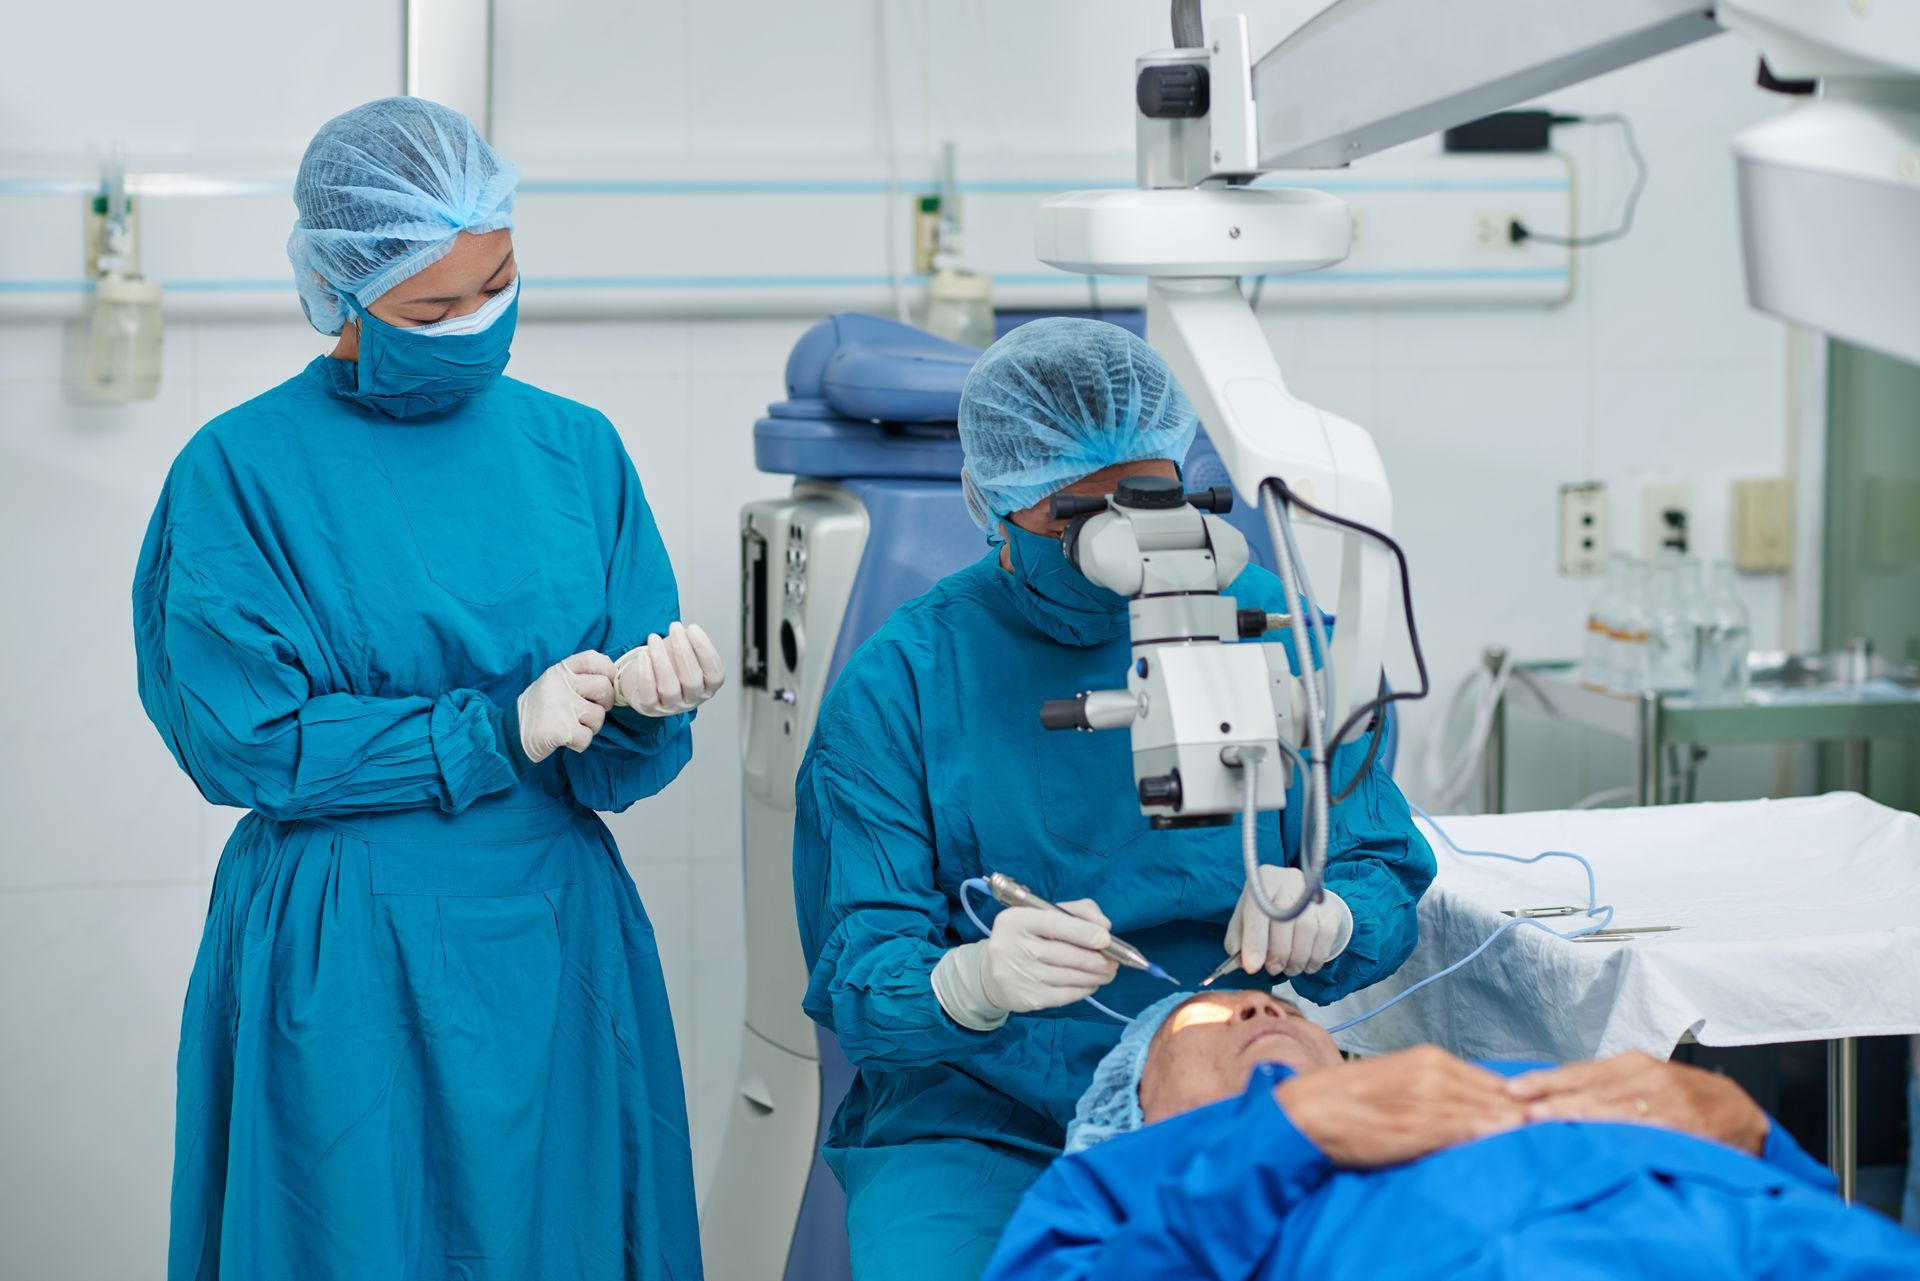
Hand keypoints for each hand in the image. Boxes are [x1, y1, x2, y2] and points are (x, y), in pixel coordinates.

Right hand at [517, 651, 616, 762]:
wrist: (511, 733)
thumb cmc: (541, 709)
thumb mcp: (554, 683)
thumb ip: (578, 677)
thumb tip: (613, 678)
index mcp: (559, 671)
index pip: (593, 659)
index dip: (608, 671)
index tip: (608, 683)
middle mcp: (560, 684)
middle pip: (604, 687)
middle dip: (605, 703)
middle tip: (591, 711)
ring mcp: (560, 706)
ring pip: (598, 716)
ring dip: (591, 727)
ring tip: (574, 726)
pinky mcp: (560, 730)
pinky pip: (587, 738)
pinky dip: (580, 743)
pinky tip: (566, 739)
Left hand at [614, 621, 725, 715]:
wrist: (645, 681)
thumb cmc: (670, 665)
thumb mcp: (685, 653)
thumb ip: (688, 644)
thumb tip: (685, 632)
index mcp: (708, 687)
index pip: (714, 673)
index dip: (705, 650)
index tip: (693, 628)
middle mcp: (692, 699)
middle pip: (692, 680)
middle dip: (683, 651)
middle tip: (675, 628)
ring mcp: (671, 706)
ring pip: (670, 688)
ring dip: (661, 660)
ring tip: (654, 638)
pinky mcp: (650, 708)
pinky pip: (649, 695)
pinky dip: (646, 674)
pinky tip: (643, 655)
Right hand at [980, 900, 1119, 1012]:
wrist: (992, 972)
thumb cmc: (1026, 938)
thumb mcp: (1045, 916)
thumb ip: (1078, 912)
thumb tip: (1105, 926)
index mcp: (1015, 920)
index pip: (1054, 923)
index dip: (1083, 931)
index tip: (1106, 938)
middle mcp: (1011, 947)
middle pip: (1064, 954)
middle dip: (1096, 959)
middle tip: (1114, 961)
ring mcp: (1017, 975)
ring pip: (1068, 977)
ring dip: (1095, 976)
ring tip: (1108, 972)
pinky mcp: (1026, 998)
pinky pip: (1065, 995)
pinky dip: (1084, 989)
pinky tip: (1091, 983)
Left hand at [1223, 866, 1352, 976]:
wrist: (1297, 899)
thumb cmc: (1265, 912)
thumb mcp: (1244, 919)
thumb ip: (1237, 940)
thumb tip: (1241, 964)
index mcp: (1264, 881)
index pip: (1258, 912)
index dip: (1255, 942)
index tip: (1252, 967)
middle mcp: (1290, 881)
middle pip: (1286, 922)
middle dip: (1278, 954)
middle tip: (1273, 969)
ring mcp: (1314, 894)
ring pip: (1307, 930)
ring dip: (1296, 959)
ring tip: (1288, 968)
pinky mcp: (1331, 909)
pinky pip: (1326, 936)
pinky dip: (1315, 958)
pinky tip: (1305, 965)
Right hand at [1275, 1045, 1525, 1167]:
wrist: (1307, 1112)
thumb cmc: (1346, 1100)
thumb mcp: (1394, 1080)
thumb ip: (1431, 1088)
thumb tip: (1465, 1105)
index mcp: (1427, 1058)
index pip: (1488, 1080)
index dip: (1514, 1099)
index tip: (1537, 1112)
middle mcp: (1432, 1074)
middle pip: (1495, 1095)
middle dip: (1523, 1111)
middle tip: (1553, 1124)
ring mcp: (1425, 1101)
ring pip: (1485, 1113)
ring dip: (1512, 1124)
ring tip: (1538, 1135)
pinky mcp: (1417, 1128)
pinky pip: (1463, 1132)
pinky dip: (1487, 1136)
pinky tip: (1504, 1142)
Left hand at [1505, 1051, 1768, 1154]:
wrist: (1741, 1113)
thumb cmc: (1681, 1099)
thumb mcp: (1642, 1083)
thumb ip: (1604, 1088)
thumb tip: (1548, 1098)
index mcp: (1632, 1064)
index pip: (1579, 1071)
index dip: (1545, 1081)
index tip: (1513, 1089)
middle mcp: (1647, 1077)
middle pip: (1591, 1090)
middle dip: (1554, 1102)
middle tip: (1520, 1112)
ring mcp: (1668, 1102)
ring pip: (1614, 1110)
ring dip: (1578, 1118)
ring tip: (1545, 1126)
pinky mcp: (1688, 1127)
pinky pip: (1648, 1132)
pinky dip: (1621, 1136)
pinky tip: (1598, 1143)